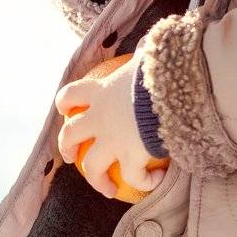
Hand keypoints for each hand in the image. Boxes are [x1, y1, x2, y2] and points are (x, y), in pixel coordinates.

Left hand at [55, 52, 167, 199]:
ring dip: (98, 180)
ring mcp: (113, 140)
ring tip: (107, 189)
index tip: (66, 111)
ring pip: (92, 166)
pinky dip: (143, 182)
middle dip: (67, 148)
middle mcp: (100, 118)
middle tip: (73, 157)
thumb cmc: (158, 71)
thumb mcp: (145, 58)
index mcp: (100, 92)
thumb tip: (147, 47)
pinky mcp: (131, 158)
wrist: (172, 91)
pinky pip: (134, 178)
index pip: (71, 95)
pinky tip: (155, 182)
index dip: (65, 104)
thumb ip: (141, 55)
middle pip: (70, 135)